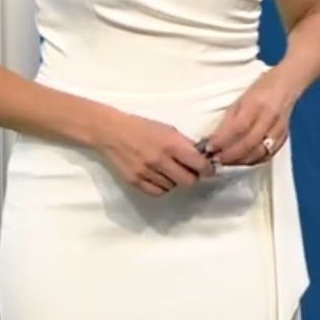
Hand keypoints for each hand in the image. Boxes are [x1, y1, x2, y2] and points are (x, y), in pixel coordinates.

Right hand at [95, 112, 216, 196]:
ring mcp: (147, 172)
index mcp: (171, 143)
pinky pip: (158, 192)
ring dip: (175, 181)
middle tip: (189, 171)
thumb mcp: (167, 129)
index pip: (199, 165)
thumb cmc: (142, 127)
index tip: (207, 169)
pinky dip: (162, 187)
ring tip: (168, 170)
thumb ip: (184, 144)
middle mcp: (160, 160)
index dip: (207, 169)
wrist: (112, 132)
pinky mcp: (135, 181)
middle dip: (192, 177)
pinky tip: (159, 177)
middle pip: (188, 181)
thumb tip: (201, 158)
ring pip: (173, 187)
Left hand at [205, 68, 296, 166]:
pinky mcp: (284, 137)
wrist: (287, 84)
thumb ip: (229, 119)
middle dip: (229, 155)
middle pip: (249, 143)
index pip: (238, 127)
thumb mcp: (240, 99)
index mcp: (256, 104)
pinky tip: (242, 161)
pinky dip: (253, 161)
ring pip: (259, 152)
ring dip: (240, 161)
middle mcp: (269, 117)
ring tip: (225, 162)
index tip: (209, 147)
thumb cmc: (260, 88)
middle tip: (215, 159)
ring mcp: (279, 129)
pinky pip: (268, 155)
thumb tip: (215, 138)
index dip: (222, 140)